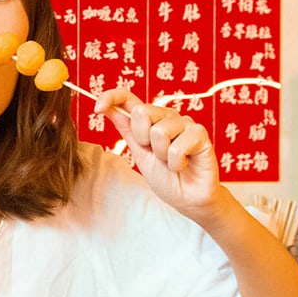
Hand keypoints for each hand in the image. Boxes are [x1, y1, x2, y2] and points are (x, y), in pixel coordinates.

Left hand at [96, 88, 221, 219]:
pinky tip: (184, 165)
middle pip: (141, 112)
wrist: (187, 199)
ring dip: (162, 155)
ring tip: (172, 162)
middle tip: (156, 156)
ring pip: (159, 131)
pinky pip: (176, 146)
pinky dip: (176, 163)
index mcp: (150, 120)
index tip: (97, 108)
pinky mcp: (200, 134)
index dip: (112, 97)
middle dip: (142, 139)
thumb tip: (105, 107)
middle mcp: (167, 117)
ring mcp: (185, 124)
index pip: (129, 98)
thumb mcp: (139, 153)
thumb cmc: (166, 178)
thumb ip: (126, 129)